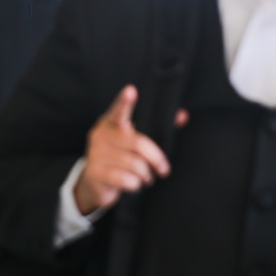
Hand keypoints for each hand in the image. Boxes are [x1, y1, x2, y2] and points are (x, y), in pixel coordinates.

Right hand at [72, 85, 186, 214]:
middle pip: (139, 143)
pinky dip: (135, 185)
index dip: (125, 102)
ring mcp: (95, 153)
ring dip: (146, 175)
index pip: (119, 110)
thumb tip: (182, 115)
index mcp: (111, 122)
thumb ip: (157, 128)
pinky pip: (126, 179)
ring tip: (145, 178)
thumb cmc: (120, 157)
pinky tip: (132, 184)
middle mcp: (100, 134)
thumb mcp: (134, 142)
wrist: (93, 183)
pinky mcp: (94, 172)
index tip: (131, 90)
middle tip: (163, 170)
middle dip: (156, 159)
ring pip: (135, 164)